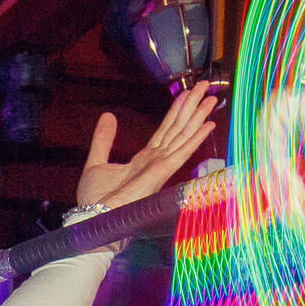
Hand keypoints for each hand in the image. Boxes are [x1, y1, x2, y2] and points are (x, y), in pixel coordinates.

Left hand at [76, 83, 220, 212]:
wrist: (93, 218)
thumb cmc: (95, 199)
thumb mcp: (97, 161)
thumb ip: (104, 139)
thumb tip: (108, 115)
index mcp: (144, 159)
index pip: (165, 131)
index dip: (176, 112)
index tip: (187, 95)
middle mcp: (156, 162)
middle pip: (178, 129)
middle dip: (192, 108)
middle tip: (205, 87)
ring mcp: (160, 167)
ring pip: (183, 136)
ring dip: (198, 117)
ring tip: (211, 98)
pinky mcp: (161, 174)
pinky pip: (181, 152)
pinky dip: (195, 138)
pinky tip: (207, 125)